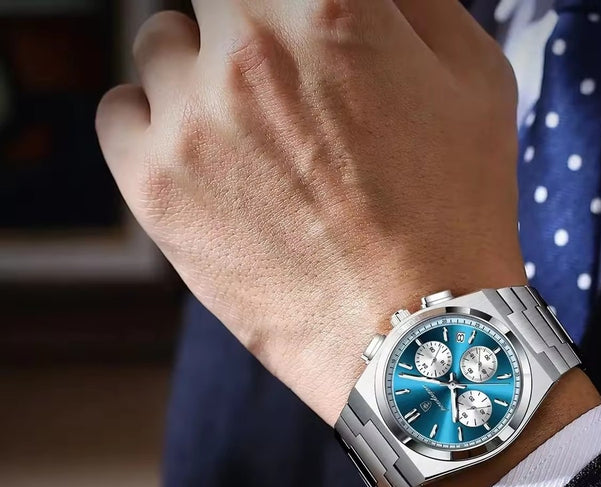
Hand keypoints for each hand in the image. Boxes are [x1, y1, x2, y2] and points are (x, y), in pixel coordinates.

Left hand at [96, 0, 522, 426]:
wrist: (416, 334)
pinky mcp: (154, 187)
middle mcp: (249, 44)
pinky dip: (155, 125)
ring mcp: (192, 118)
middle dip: (253, 24)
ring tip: (252, 135)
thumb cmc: (455, 213)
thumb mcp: (474, 78)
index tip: (297, 30)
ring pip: (162, 43)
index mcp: (329, 1)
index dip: (295, 6)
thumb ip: (409, 0)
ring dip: (202, 72)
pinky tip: (206, 162)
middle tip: (289, 82)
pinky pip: (120, 112)